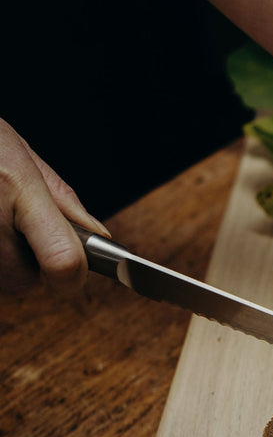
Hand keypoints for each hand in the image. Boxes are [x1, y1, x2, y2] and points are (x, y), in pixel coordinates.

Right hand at [0, 118, 108, 297]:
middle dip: (28, 264)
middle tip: (16, 230)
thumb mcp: (22, 155)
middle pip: (24, 281)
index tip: (74, 271)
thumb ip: (62, 199)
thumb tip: (98, 236)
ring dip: (3, 262)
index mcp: (18, 186)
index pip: (62, 258)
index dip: (73, 275)